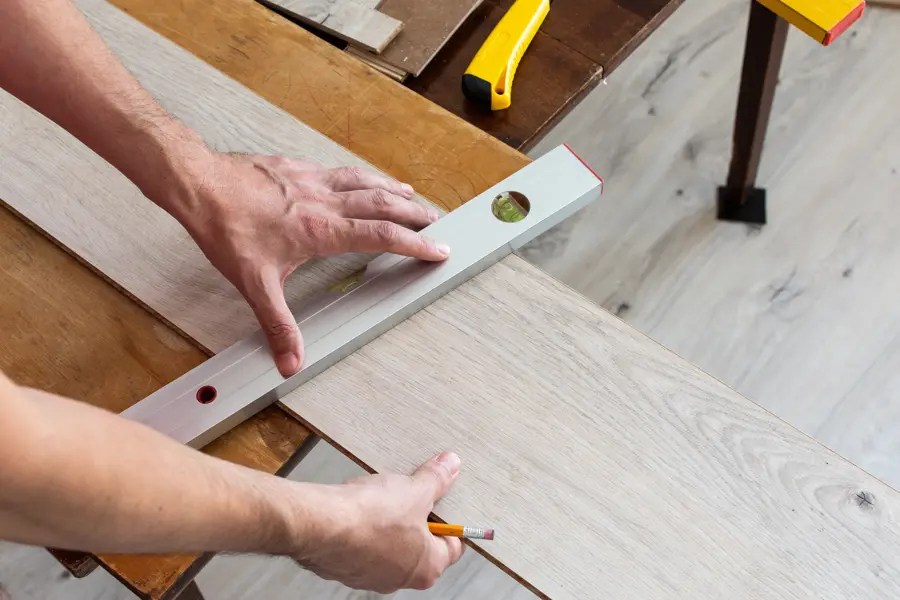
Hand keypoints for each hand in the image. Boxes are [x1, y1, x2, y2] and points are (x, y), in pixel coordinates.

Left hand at [178, 152, 448, 376]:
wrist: (200, 184)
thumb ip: (278, 324)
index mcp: (321, 230)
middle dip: (416, 213)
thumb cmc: (226, 227)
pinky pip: (341, 170)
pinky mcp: (298, 168)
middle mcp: (324, 202)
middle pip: (384, 203)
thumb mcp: (253, 284)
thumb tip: (290, 359)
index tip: (438, 249)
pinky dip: (362, 176)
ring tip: (413, 196)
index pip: (381, 236)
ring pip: (365, 181)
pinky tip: (362, 178)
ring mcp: (313, 181)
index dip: (415, 244)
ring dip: (394, 190)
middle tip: (438, 222)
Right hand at [296, 452, 464, 592]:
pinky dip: (364, 527)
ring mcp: (371, 575)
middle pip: (420, 544)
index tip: (444, 501)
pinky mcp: (345, 566)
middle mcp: (401, 578)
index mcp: (428, 567)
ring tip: (382, 498)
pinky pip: (362, 544)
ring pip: (389, 543)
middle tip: (411, 493)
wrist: (319, 524)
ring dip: (388, 522)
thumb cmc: (368, 518)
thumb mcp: (414, 489)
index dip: (450, 520)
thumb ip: (436, 480)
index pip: (453, 545)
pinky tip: (359, 508)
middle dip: (416, 517)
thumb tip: (449, 467)